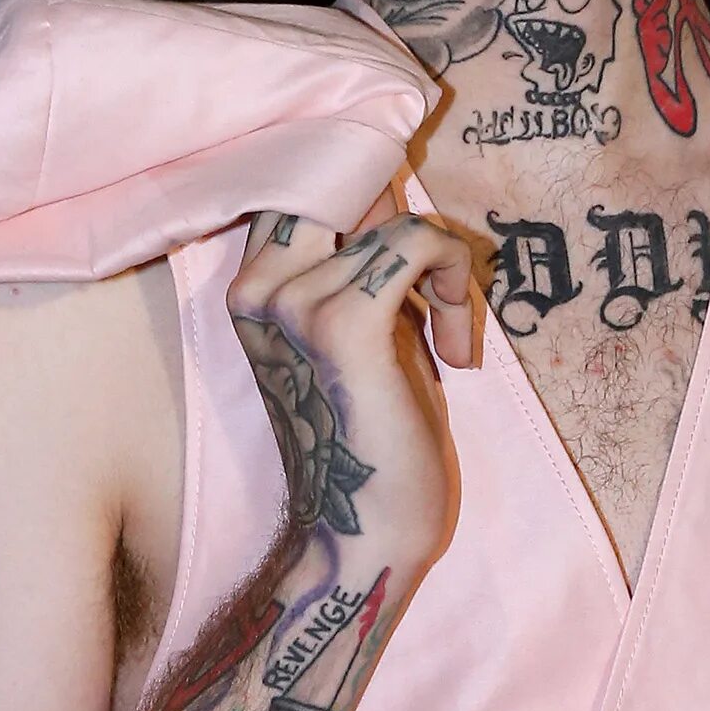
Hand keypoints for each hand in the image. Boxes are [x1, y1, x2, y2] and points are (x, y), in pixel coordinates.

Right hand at [226, 191, 474, 564]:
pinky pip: (420, 241)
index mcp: (253, 285)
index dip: (366, 180)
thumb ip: (365, 254)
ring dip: (445, 269)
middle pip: (341, 176)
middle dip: (400, 209)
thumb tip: (390, 181)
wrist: (366, 534)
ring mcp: (295, 301)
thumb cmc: (373, 430)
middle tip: (431, 277)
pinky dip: (454, 282)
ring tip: (447, 334)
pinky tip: (455, 349)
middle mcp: (259, 284)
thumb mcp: (363, 322)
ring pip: (399, 218)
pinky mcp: (344, 323)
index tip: (409, 222)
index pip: (306, 178)